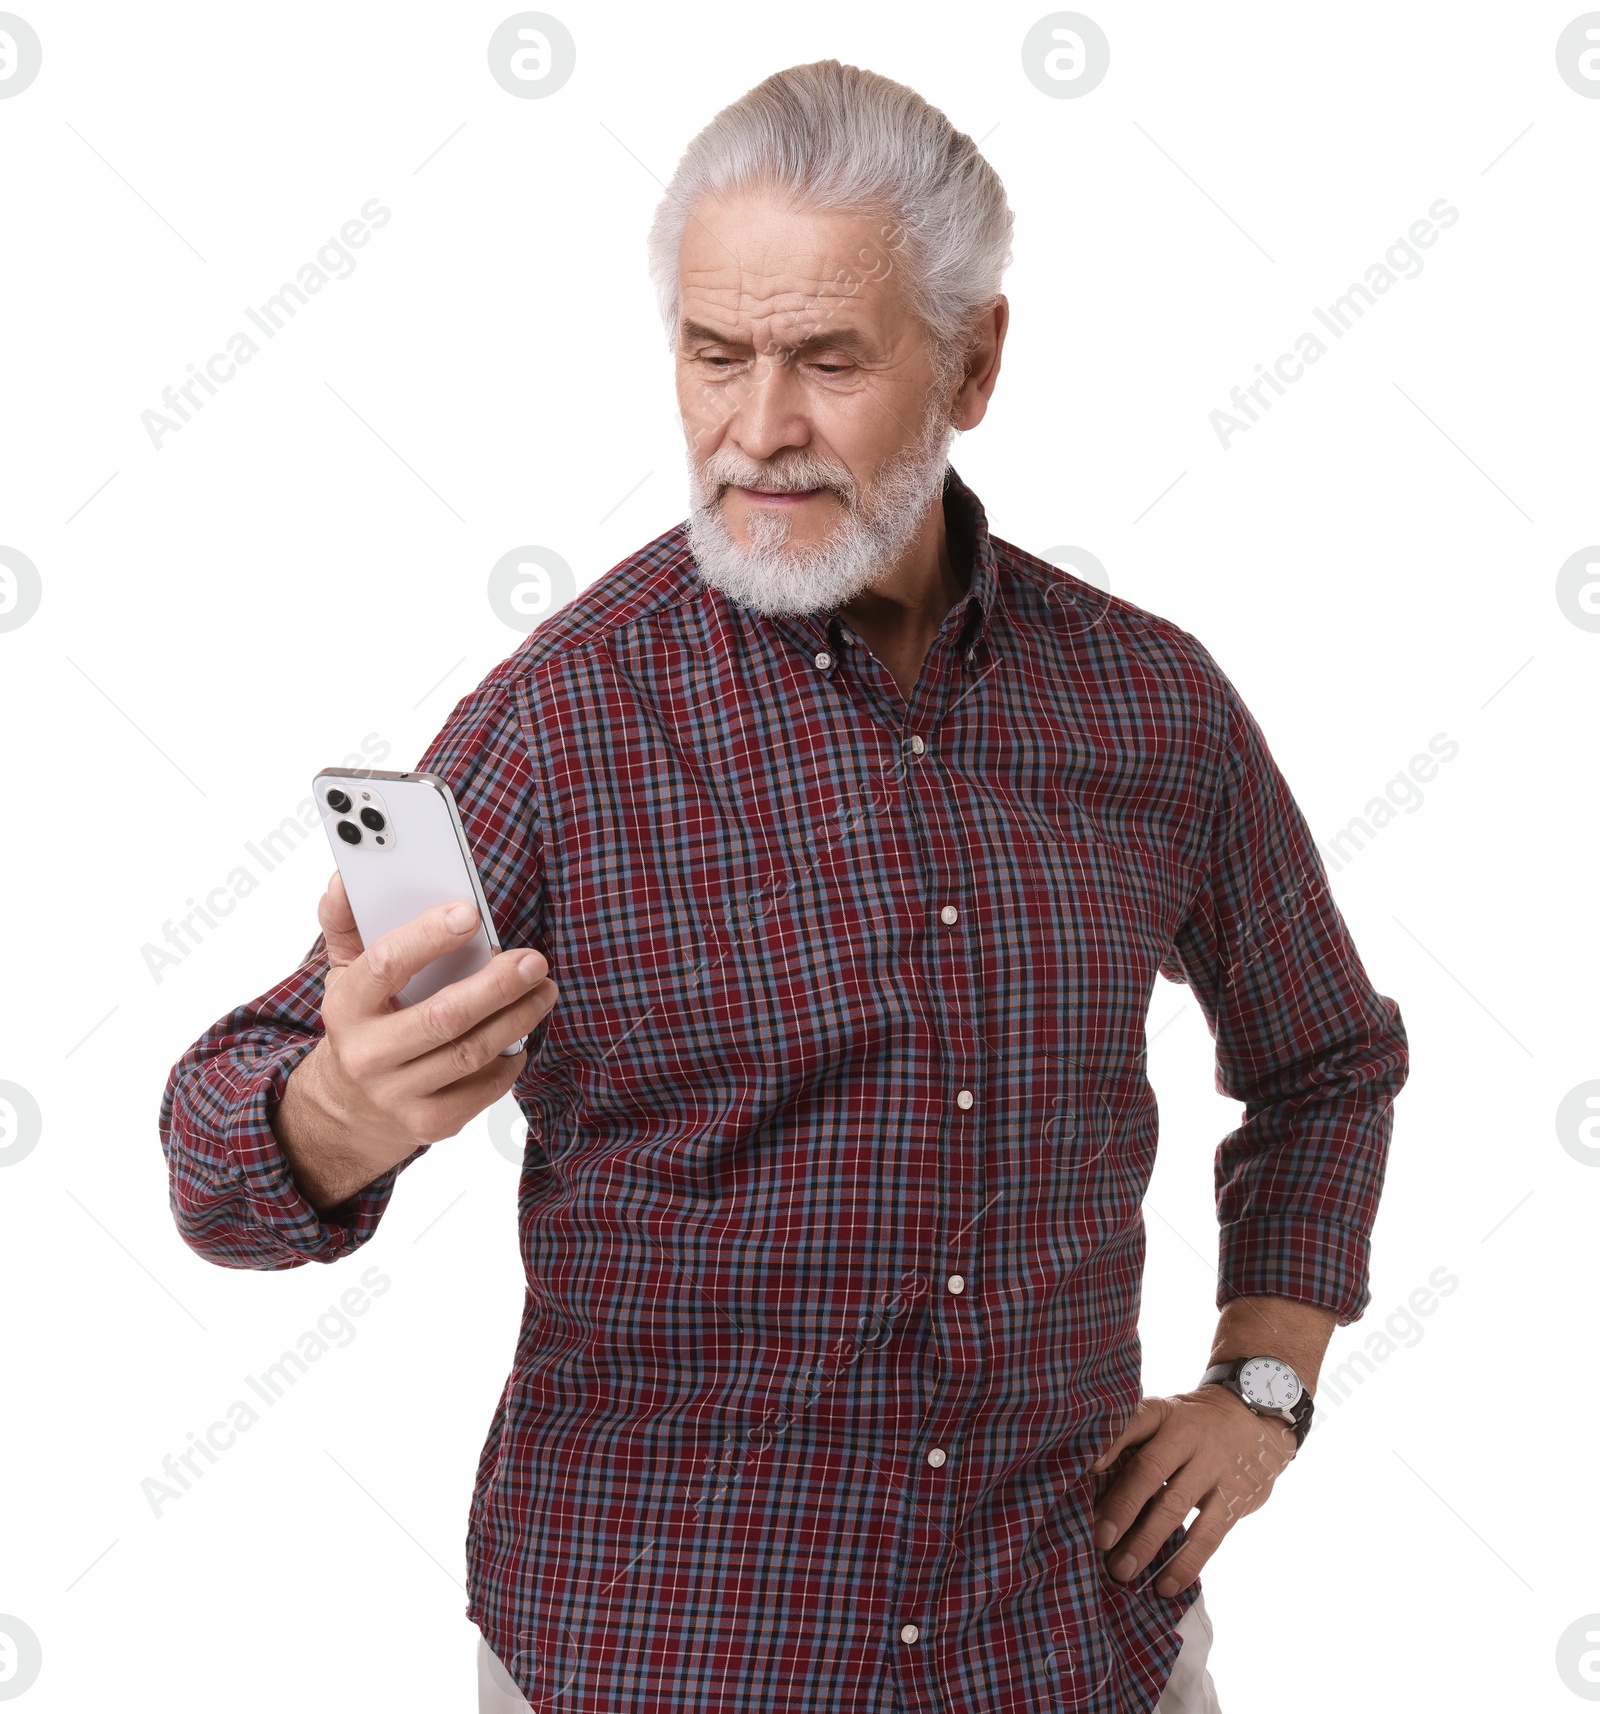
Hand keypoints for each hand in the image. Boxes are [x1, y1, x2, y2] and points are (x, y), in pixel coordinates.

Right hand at [277, 872, 558, 1203]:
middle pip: (442, 1018)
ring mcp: (398, 1094)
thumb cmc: (363, 1024)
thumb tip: (346, 877)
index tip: (470, 914)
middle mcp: (368, 1054)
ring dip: (517, 1018)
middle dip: (496, 985)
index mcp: (346, 1007)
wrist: (349, 1109)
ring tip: (543, 989)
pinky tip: (520, 1036)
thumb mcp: (345, 973)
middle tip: (533, 960)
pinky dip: (510, 1060)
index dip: (429, 937)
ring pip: (471, 1054)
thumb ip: (346, 922)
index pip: (385, 965)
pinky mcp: (430, 1124)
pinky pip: (484, 1089)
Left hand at [1089, 1386, 1297, 1596]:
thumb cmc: (1192, 1426)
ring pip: (1176, 1506)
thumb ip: (1135, 1441)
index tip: (1086, 1469)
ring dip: (1147, 1541)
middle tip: (1099, 1539)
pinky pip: (1209, 1534)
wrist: (1255, 1418)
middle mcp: (1186, 1436)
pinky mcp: (1236, 1497)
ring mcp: (1213, 1467)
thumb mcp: (1167, 1418)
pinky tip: (1167, 1584)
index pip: (1133, 1422)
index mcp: (1162, 1413)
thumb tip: (1090, 1481)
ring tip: (1123, 1570)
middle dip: (1123, 1506)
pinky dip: (1186, 1562)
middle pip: (1150, 1470)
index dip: (1109, 1444)